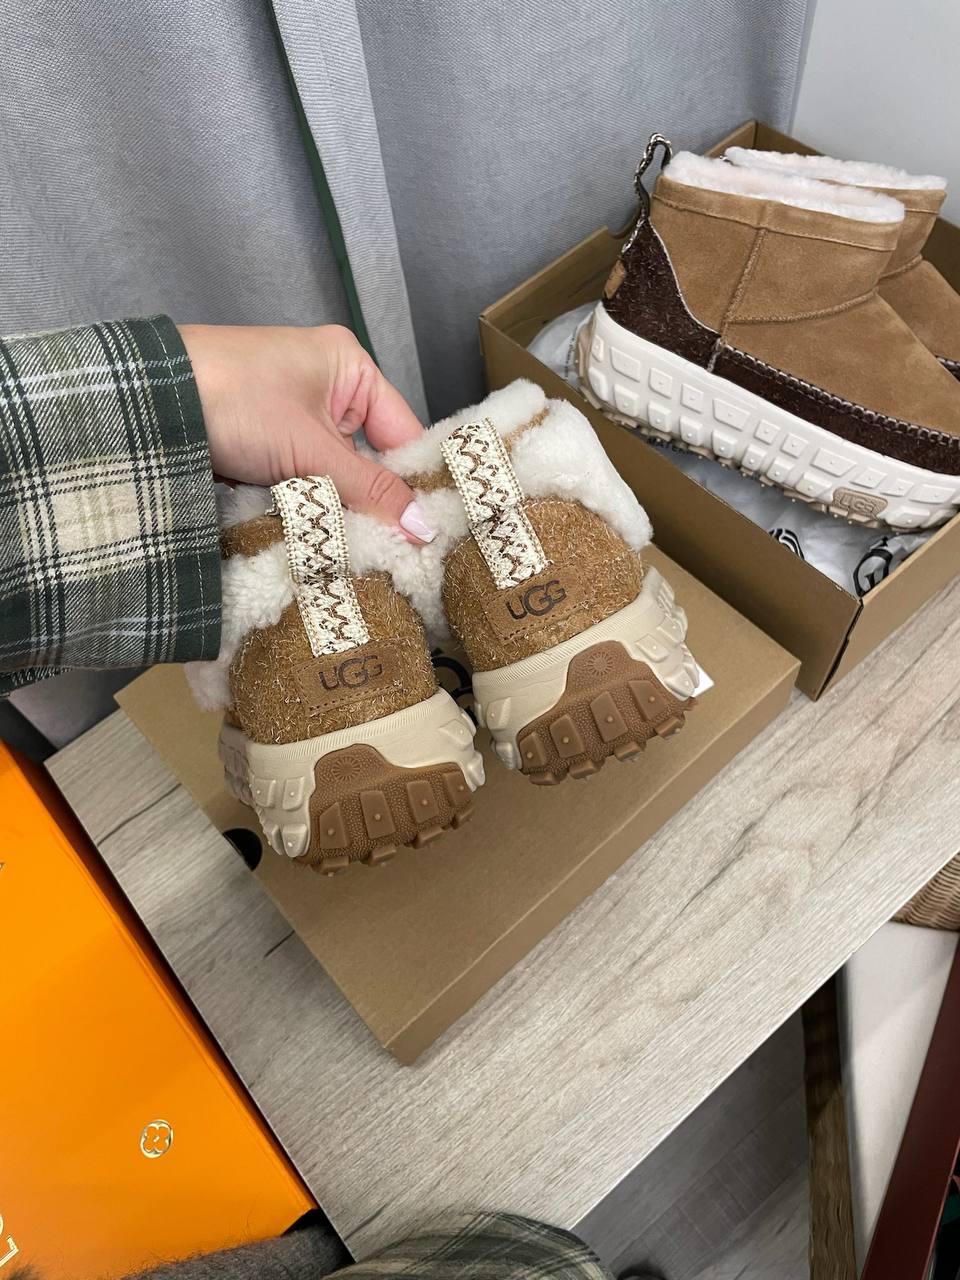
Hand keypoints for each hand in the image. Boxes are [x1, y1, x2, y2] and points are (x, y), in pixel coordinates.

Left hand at [178, 323, 435, 542]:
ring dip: (335, 507)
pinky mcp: (260, 442)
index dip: (415, 481)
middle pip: (367, 457)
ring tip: (358, 553)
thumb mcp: (311, 449)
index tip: (432, 531)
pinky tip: (314, 536)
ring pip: (332, 473)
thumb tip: (424, 526)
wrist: (147, 401)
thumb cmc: (234, 401)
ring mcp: (290, 415)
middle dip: (372, 501)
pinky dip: (303, 504)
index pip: (402, 431)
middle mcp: (325, 386)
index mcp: (349, 367)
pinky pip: (299, 479)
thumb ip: (369, 489)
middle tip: (396, 552)